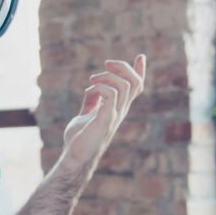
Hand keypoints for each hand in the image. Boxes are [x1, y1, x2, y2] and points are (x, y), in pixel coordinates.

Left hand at [61, 55, 145, 170]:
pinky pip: (111, 95)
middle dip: (123, 67)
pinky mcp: (105, 120)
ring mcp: (114, 116)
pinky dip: (100, 86)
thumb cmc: (79, 138)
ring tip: (92, 79)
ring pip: (125, 86)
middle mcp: (120, 111)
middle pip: (135, 83)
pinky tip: (89, 90)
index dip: (139, 72)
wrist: (74, 157)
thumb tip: (92, 88)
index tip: (140, 57)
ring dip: (108, 76)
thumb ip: (92, 101)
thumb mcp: (86, 114)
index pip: (136, 89)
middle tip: (106, 63)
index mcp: (117, 108)